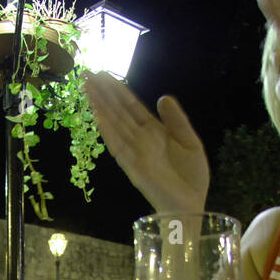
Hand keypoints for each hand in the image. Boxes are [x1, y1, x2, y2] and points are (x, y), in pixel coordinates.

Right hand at [84, 72, 208, 211]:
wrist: (191, 206)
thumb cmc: (191, 177)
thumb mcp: (189, 141)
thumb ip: (176, 120)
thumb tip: (163, 97)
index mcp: (153, 132)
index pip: (132, 107)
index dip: (118, 91)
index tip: (104, 74)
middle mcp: (140, 140)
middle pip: (119, 112)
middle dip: (104, 93)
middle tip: (87, 73)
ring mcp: (135, 153)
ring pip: (115, 125)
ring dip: (101, 106)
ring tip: (88, 88)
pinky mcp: (133, 168)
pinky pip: (118, 147)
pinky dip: (108, 132)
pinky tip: (99, 116)